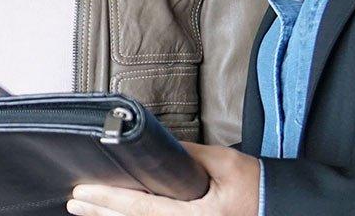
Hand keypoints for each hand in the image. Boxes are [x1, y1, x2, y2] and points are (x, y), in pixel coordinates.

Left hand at [66, 141, 260, 215]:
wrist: (280, 208)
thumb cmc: (258, 188)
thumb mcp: (226, 164)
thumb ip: (190, 156)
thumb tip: (158, 145)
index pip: (141, 209)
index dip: (109, 200)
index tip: (83, 193)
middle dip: (101, 213)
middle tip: (75, 202)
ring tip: (87, 210)